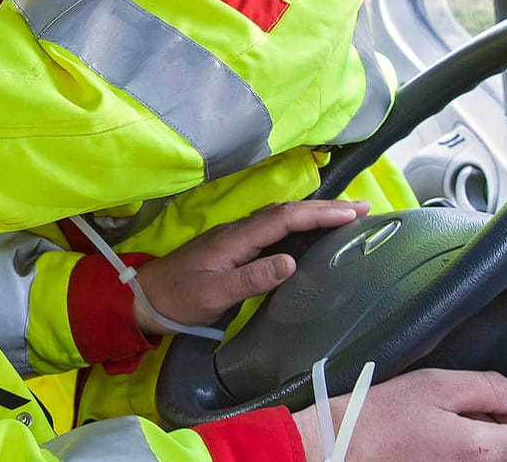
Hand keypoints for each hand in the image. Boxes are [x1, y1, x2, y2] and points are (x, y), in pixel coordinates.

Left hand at [133, 199, 369, 333]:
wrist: (144, 297)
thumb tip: (291, 262)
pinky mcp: (233, 248)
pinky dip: (297, 225)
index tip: (351, 213)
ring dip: (313, 214)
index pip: (284, 219)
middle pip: (287, 212)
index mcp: (235, 238)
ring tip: (346, 216)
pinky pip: (273, 229)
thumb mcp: (213, 294)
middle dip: (325, 208)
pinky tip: (309, 233)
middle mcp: (238, 231)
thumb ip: (250, 278)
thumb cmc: (178, 298)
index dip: (319, 214)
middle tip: (362, 209)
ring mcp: (235, 238)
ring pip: (280, 218)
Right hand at [291, 369, 506, 461]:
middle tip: (464, 418)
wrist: (336, 451)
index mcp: (480, 451)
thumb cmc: (375, 421)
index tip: (498, 409)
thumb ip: (488, 388)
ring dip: (482, 450)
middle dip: (504, 435)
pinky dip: (462, 460)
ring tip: (446, 436)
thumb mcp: (432, 385)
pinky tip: (435, 451)